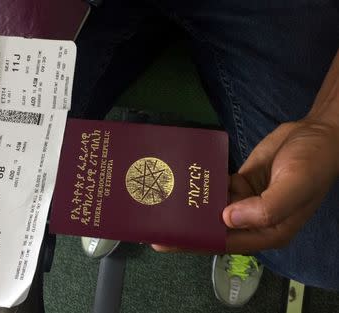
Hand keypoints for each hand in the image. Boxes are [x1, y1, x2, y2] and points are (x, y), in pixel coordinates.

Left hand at [152, 119, 338, 253]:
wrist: (317, 132)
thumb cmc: (313, 162)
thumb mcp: (295, 186)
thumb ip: (266, 208)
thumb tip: (227, 219)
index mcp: (268, 231)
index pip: (225, 242)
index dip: (195, 242)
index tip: (165, 240)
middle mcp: (253, 220)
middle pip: (213, 227)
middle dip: (186, 225)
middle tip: (153, 219)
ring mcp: (245, 200)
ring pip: (212, 208)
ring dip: (191, 205)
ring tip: (161, 200)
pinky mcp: (240, 182)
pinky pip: (217, 188)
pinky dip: (201, 186)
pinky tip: (181, 181)